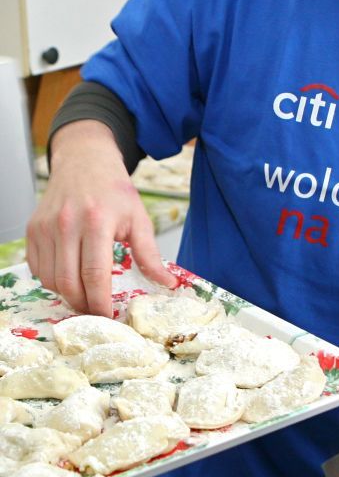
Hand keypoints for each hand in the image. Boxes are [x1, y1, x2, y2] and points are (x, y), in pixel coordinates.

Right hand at [26, 121, 176, 315]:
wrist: (84, 160)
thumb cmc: (114, 189)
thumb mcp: (138, 217)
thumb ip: (150, 254)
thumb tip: (167, 283)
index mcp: (97, 221)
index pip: (95, 274)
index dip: (101, 301)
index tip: (109, 316)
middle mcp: (67, 224)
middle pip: (69, 281)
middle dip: (83, 305)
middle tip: (97, 312)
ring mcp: (45, 227)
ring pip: (50, 279)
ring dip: (67, 295)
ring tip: (85, 297)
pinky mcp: (33, 229)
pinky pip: (38, 268)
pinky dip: (52, 280)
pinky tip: (70, 278)